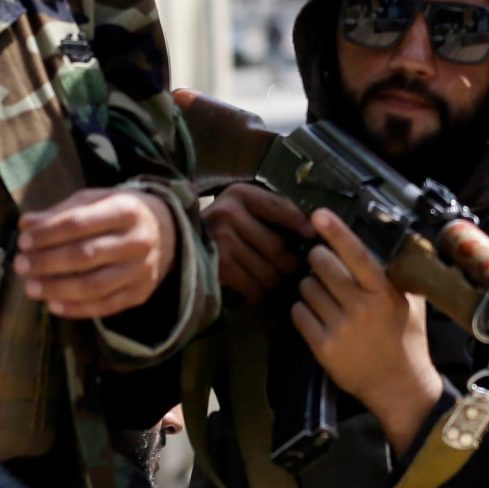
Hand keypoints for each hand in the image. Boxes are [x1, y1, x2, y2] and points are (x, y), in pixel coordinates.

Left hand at [14, 188, 179, 318]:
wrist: (168, 231)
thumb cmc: (122, 213)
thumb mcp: (96, 201)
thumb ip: (61, 212)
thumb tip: (26, 225)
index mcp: (125, 210)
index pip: (78, 223)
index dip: (47, 234)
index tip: (23, 241)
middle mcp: (137, 241)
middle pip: (84, 255)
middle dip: (46, 262)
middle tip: (21, 265)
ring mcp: (141, 270)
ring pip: (93, 286)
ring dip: (56, 289)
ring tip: (31, 287)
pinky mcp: (140, 293)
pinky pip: (105, 306)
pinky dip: (75, 309)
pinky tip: (53, 304)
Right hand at [201, 182, 311, 304]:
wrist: (176, 240)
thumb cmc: (221, 226)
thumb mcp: (242, 207)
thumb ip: (272, 211)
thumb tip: (312, 228)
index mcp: (240, 194)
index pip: (280, 208)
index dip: (300, 224)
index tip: (312, 236)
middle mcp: (229, 213)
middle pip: (277, 247)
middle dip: (289, 263)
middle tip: (290, 268)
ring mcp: (221, 240)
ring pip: (267, 271)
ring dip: (274, 280)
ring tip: (272, 278)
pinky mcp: (217, 265)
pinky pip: (252, 286)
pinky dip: (257, 292)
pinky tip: (255, 289)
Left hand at [295, 209, 443, 455]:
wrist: (399, 386)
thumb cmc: (408, 340)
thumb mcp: (411, 304)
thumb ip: (397, 276)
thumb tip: (384, 245)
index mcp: (384, 292)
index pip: (356, 254)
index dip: (336, 232)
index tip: (318, 215)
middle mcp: (361, 307)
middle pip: (322, 266)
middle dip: (318, 260)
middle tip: (322, 263)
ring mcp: (340, 327)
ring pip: (307, 289)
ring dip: (310, 287)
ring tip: (324, 296)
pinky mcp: (323, 347)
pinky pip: (299, 314)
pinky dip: (303, 310)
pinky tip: (316, 314)